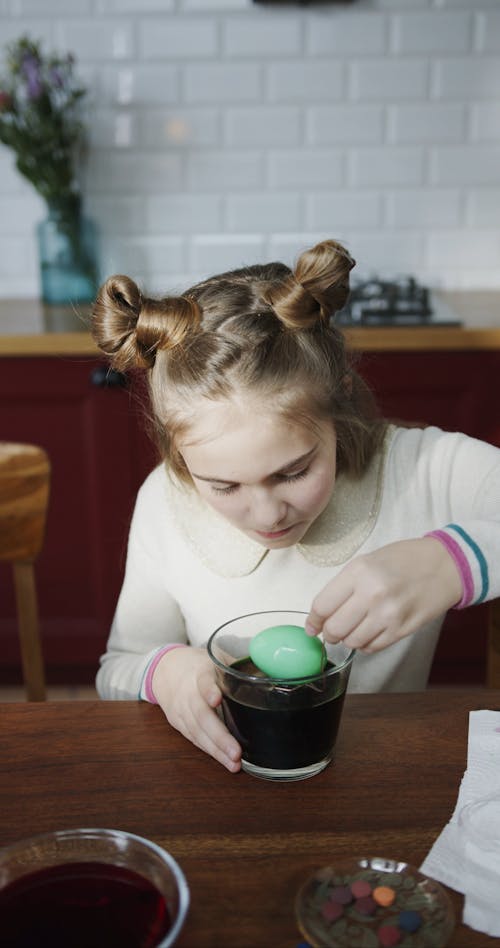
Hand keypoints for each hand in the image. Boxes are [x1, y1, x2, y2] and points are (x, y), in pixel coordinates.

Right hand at [152, 646, 241, 772]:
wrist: (166, 670)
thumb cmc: (199, 665)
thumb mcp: (217, 658)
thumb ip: (238, 668)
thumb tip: (272, 679)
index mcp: (200, 671)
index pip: (203, 680)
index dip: (208, 690)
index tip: (216, 699)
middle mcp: (188, 692)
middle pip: (201, 715)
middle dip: (219, 736)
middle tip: (236, 752)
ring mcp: (180, 709)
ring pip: (197, 732)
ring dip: (216, 750)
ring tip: (234, 763)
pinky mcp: (177, 722)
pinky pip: (194, 738)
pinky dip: (209, 751)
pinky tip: (224, 760)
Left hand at [305, 537, 462, 652]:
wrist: (444, 566)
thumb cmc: (403, 560)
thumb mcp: (368, 561)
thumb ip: (344, 586)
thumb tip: (321, 614)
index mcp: (359, 572)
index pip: (322, 606)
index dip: (313, 620)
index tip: (312, 626)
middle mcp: (371, 594)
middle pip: (334, 629)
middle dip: (329, 634)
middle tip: (331, 631)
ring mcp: (388, 615)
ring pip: (352, 642)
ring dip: (348, 639)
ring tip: (354, 629)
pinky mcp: (402, 630)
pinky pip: (372, 647)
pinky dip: (366, 644)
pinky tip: (370, 632)